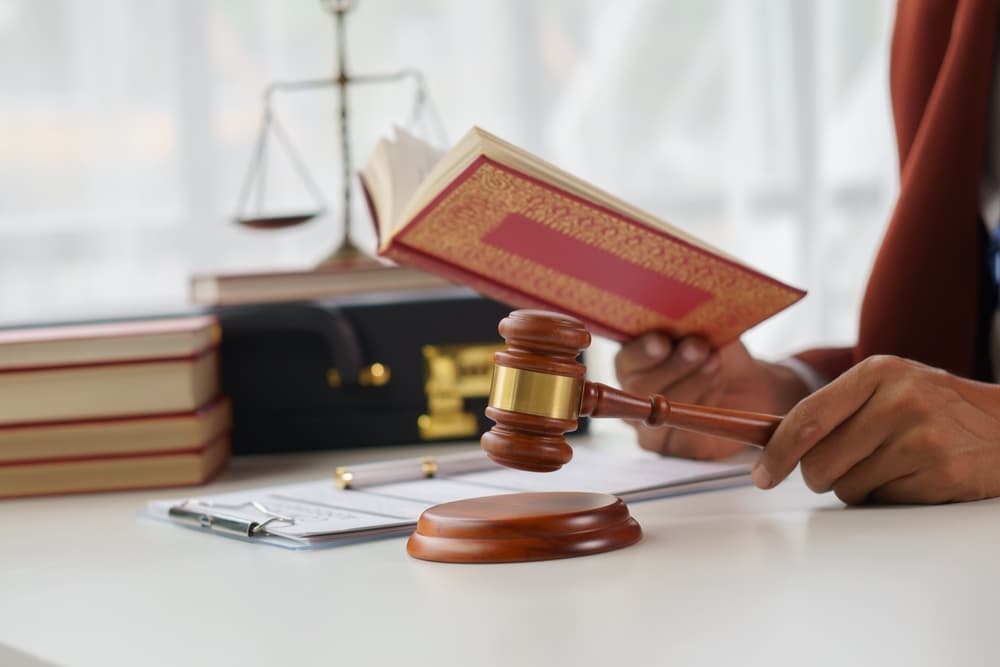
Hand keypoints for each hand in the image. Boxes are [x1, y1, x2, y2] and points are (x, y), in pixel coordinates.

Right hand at [614, 333, 808, 459]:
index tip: (663, 341)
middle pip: (637, 384)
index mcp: (633, 356)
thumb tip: (686, 314)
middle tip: (700, 348)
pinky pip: (672, 431)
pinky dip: (696, 409)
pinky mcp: (662, 443)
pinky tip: (714, 391)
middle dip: (673, 366)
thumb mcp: (708, 330)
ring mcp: (644, 417)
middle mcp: (632, 387)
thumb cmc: (720, 352)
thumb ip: (690, 324)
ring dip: (690, 383)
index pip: (626, 357)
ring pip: (654, 406)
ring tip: (715, 365)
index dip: (642, 350)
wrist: (751, 386)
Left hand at [753, 355, 999, 503]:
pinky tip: (911, 476)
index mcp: (876, 372)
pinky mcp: (940, 474)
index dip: (777, 452)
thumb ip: (835, 407)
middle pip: (820, 462)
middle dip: (820, 475)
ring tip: (888, 464)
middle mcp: (898, 400)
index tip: (763, 474)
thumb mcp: (887, 386)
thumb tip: (775, 441)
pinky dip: (887, 496)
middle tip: (842, 467)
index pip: (807, 418)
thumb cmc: (934, 407)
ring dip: (857, 486)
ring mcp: (922, 438)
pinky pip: (882, 501)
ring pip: (848, 487)